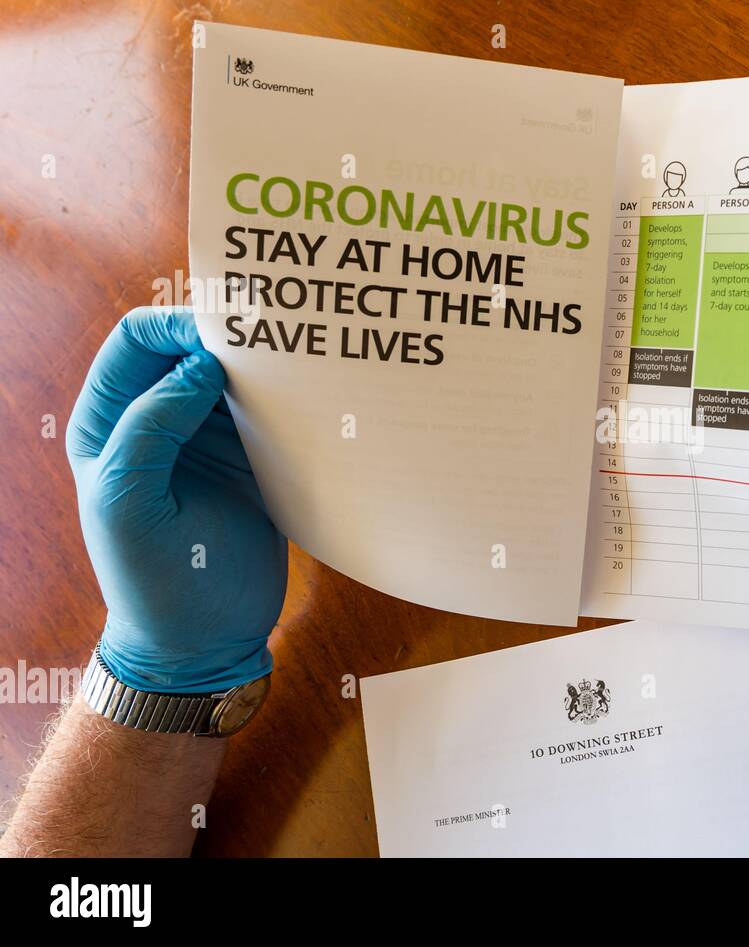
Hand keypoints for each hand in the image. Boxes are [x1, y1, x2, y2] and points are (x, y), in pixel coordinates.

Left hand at [67, 307, 286, 692]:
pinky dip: (290, 398)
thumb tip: (201, 366)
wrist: (204, 642)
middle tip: (274, 336)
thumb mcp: (131, 503)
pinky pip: (270, 411)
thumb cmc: (153, 581)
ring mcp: (208, 439)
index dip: (175, 325)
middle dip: (226, 335)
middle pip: (190, 347)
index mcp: (111, 425)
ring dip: (264, 365)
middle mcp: (158, 421)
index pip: (137, 342)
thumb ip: (152, 428)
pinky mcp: (252, 460)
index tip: (223, 332)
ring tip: (300, 360)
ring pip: (235, 374)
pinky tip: (314, 396)